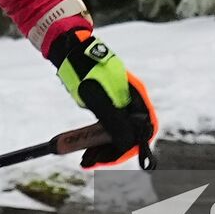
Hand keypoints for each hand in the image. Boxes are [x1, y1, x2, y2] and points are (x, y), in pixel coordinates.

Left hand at [48, 31, 157, 168]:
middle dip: (112, 152)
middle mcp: (131, 102)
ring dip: (102, 149)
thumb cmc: (86, 69)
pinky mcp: (107, 106)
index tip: (110, 158)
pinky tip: (86, 150)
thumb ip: (114, 120)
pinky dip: (97, 140)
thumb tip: (129, 145)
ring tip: (84, 160)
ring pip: (116, 134)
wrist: (70, 51)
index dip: (130, 148)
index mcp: (136, 97)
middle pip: (130, 136)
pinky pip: (106, 129)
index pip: (144, 130)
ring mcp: (119, 104)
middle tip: (90, 162)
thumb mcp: (99, 97)